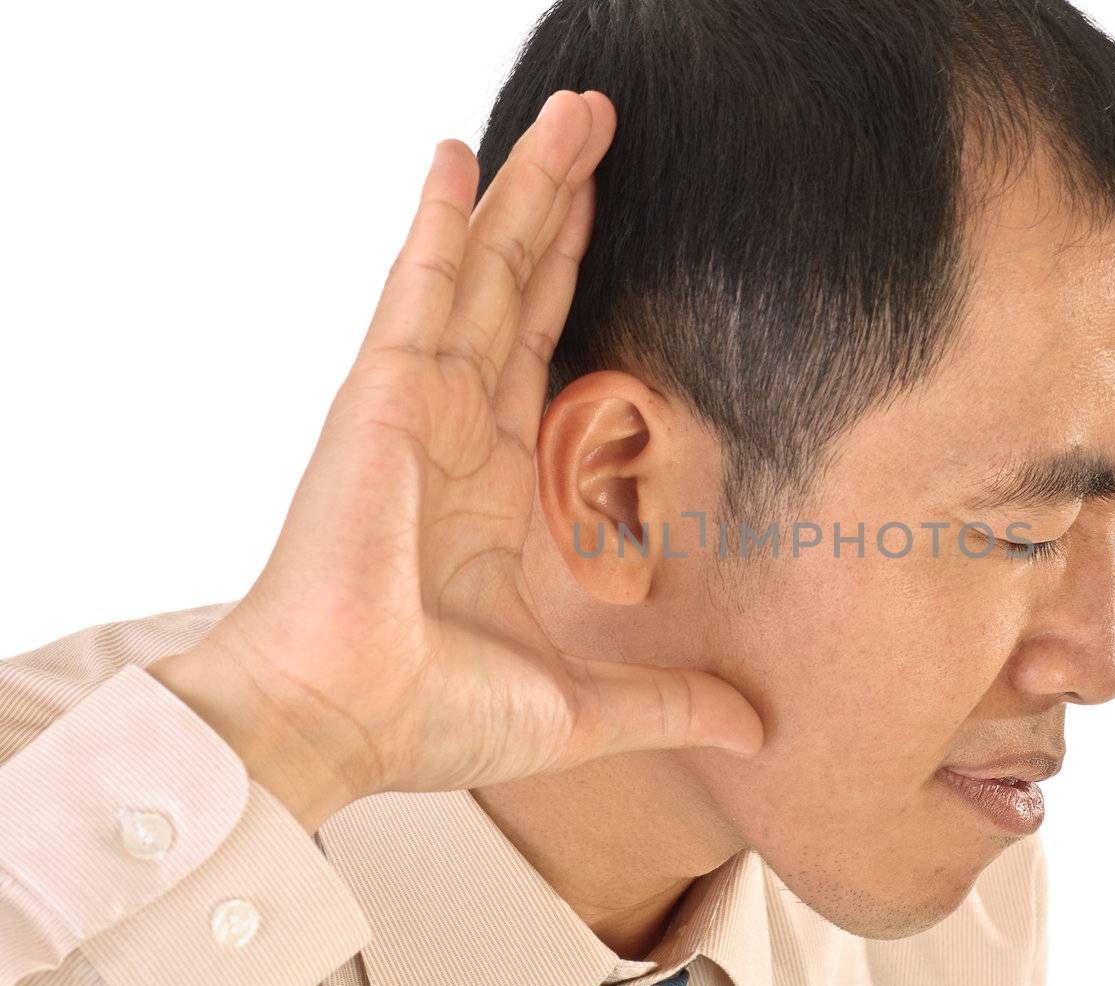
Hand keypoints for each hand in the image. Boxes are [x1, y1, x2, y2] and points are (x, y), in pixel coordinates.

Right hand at [148, 91, 762, 831]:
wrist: (342, 725)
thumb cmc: (433, 719)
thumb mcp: (582, 707)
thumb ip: (671, 701)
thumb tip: (759, 729)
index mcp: (502, 487)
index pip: (551, 351)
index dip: (580, 277)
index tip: (614, 217)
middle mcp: (462, 431)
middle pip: (524, 289)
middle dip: (563, 205)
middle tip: (602, 125)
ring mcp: (420, 404)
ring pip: (485, 271)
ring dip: (527, 190)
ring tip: (573, 114)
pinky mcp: (382, 396)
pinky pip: (420, 290)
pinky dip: (441, 223)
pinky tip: (460, 158)